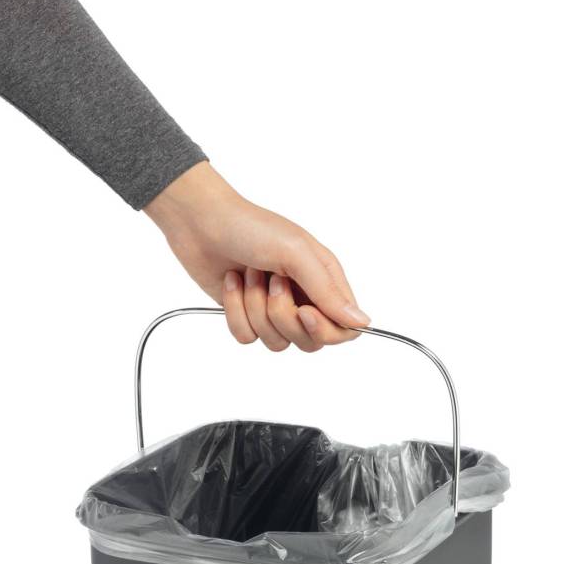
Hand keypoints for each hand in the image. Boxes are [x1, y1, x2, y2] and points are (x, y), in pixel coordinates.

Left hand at [144, 162, 369, 350]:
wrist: (200, 221)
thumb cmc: (251, 227)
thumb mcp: (296, 254)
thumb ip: (329, 292)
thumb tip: (361, 322)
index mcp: (325, 280)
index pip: (344, 329)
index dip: (326, 329)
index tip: (304, 311)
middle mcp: (304, 298)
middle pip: (311, 341)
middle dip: (284, 316)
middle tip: (273, 283)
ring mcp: (275, 309)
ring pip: (278, 342)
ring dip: (257, 309)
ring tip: (250, 276)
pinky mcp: (247, 315)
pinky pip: (247, 337)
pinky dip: (235, 312)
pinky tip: (233, 282)